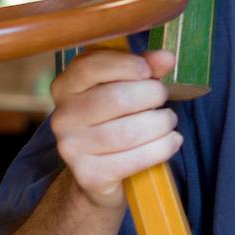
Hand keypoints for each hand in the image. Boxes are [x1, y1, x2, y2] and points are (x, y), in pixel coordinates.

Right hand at [50, 47, 180, 210]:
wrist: (96, 174)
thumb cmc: (113, 120)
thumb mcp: (123, 86)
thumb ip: (142, 67)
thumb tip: (166, 58)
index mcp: (65, 88)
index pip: (90, 66)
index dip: (126, 65)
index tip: (148, 71)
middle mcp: (63, 117)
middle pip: (117, 98)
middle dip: (152, 94)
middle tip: (162, 97)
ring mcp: (72, 149)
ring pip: (129, 131)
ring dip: (161, 123)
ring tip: (168, 121)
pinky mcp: (89, 175)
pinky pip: (135, 159)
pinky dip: (162, 147)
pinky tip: (171, 141)